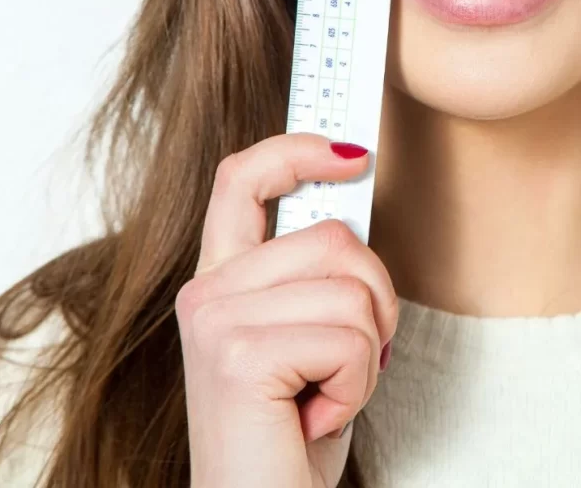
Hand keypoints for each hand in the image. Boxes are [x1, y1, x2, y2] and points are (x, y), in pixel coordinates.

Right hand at [175, 132, 397, 487]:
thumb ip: (314, 268)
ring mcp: (215, 320)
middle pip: (335, 236)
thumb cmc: (294, 432)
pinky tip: (316, 417)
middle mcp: (206, 293)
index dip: (295, 148)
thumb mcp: (306, 331)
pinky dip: (358, 385)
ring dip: (368, 351)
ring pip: (352, 287)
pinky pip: (351, 338)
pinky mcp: (238, 355)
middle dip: (375, 299)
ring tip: (325, 392)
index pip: (241, 178)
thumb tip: (348, 184)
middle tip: (348, 360)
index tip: (351, 153)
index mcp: (221, 281)